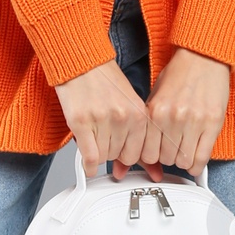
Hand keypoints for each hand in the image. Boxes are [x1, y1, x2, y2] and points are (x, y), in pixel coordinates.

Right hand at [54, 60, 151, 179]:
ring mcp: (102, 120)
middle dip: (112, 152)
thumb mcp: (130, 106)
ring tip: (94, 134)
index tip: (121, 148)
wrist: (82, 62)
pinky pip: (89, 156)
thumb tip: (154, 171)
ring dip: (98, 152)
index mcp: (140, 113)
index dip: (128, 153)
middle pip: (121, 157)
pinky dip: (88, 165)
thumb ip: (139, 139)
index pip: (140, 153)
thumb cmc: (105, 82)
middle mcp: (123, 118)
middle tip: (105, 137)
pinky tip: (87, 163)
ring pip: (104, 157)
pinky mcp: (81, 122)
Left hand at [139, 47, 231, 178]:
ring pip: (184, 161)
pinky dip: (198, 165)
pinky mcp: (213, 123)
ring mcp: (194, 122)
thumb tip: (143, 151)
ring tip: (184, 151)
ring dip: (183, 160)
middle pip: (165, 159)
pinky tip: (196, 162)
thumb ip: (150, 124)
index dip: (151, 157)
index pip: (147, 153)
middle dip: (168, 158)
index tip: (155, 156)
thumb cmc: (179, 75)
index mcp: (155, 111)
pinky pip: (203, 157)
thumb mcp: (155, 97)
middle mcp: (173, 118)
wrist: (203, 58)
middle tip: (172, 150)